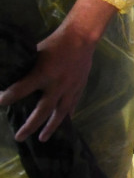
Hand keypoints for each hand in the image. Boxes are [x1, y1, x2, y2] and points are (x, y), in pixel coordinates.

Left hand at [0, 0, 115, 140]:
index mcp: (42, 75)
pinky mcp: (79, 88)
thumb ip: (25, 68)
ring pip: (59, 113)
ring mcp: (69, 89)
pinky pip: (72, 105)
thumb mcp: (35, 53)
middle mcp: (56, 86)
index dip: (5, 99)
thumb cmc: (55, 43)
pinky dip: (66, 115)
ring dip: (50, 127)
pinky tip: (63, 123)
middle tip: (19, 137)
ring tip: (43, 139)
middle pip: (41, 111)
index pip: (19, 91)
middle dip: (29, 126)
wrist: (81, 38)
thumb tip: (10, 77)